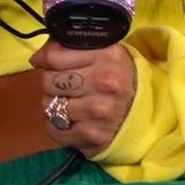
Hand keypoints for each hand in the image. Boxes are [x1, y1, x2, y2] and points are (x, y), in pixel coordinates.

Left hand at [31, 40, 135, 156]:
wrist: (148, 114)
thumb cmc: (117, 78)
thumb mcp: (102, 53)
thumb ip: (68, 48)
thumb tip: (36, 59)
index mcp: (107, 56)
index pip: (54, 57)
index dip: (49, 61)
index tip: (57, 66)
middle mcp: (105, 82)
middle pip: (48, 81)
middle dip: (52, 83)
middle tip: (68, 87)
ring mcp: (98, 111)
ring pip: (48, 105)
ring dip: (55, 106)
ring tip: (73, 104)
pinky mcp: (92, 136)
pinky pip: (54, 129)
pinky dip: (58, 127)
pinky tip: (74, 122)